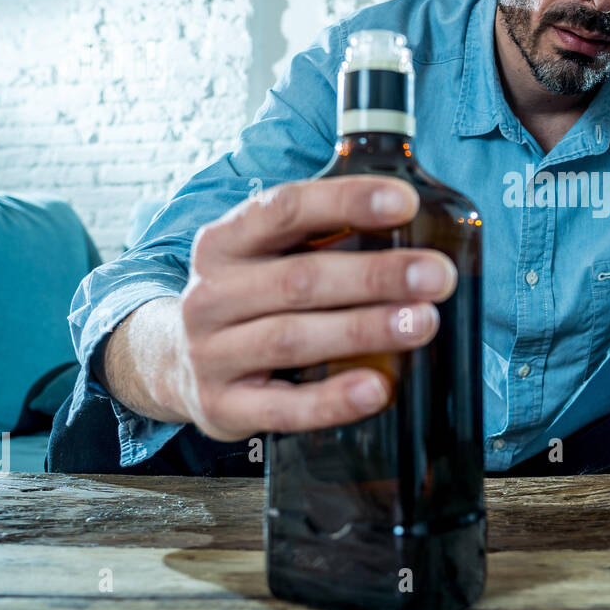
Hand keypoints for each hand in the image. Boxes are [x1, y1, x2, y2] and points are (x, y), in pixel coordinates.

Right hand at [173, 176, 456, 441]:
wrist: (171, 362)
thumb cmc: (251, 299)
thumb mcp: (267, 256)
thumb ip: (324, 237)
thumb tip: (418, 225)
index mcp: (224, 242)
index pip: (284, 209)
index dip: (346, 202)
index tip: (406, 202)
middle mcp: (210, 294)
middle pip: (299, 279)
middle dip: (376, 275)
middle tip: (438, 275)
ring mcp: (210, 353)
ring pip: (292, 338)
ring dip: (364, 330)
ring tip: (423, 323)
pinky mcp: (222, 407)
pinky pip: (283, 407)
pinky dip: (333, 400)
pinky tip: (377, 389)